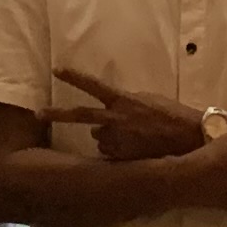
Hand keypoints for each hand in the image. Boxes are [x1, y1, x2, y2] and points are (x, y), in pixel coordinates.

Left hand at [55, 70, 209, 162]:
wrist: (188, 139)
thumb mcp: (148, 100)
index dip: (74, 76)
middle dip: (56, 114)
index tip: (57, 69)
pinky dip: (116, 151)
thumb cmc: (171, 115)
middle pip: (80, 115)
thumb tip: (111, 110)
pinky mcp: (120, 157)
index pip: (93, 85)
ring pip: (99, 138)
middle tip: (38, 113)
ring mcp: (116, 139)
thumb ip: (125, 102)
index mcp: (123, 100)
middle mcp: (115, 119)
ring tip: (132, 137)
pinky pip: (109, 153)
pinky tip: (134, 149)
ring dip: (108, 137)